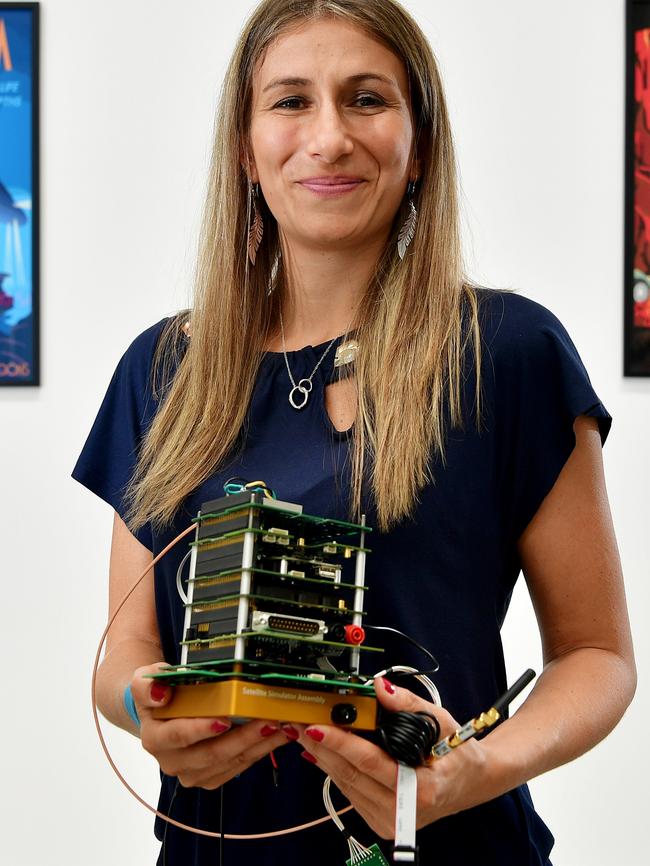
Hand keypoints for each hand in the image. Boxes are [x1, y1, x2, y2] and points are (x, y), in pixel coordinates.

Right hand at [130, 663, 288, 788]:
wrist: (162, 710)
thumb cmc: (160, 692)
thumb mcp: (146, 679)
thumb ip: (147, 684)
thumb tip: (161, 693)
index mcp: (155, 738)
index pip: (178, 736)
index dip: (201, 729)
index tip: (224, 719)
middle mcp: (172, 761)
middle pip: (211, 753)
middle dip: (243, 737)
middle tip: (268, 720)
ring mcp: (192, 773)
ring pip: (230, 762)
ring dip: (259, 745)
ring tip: (282, 726)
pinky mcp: (211, 777)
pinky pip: (239, 766)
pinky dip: (260, 751)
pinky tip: (278, 735)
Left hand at [293, 677, 493, 838]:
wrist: (470, 783)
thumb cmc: (458, 752)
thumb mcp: (440, 720)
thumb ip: (407, 704)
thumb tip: (378, 688)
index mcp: (422, 789)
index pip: (370, 763)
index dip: (341, 743)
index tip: (317, 726)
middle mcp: (403, 811)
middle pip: (351, 774)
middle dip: (321, 745)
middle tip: (297, 720)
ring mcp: (390, 820)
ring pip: (345, 784)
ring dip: (321, 756)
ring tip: (301, 730)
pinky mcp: (380, 821)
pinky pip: (349, 792)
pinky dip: (332, 769)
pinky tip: (317, 750)